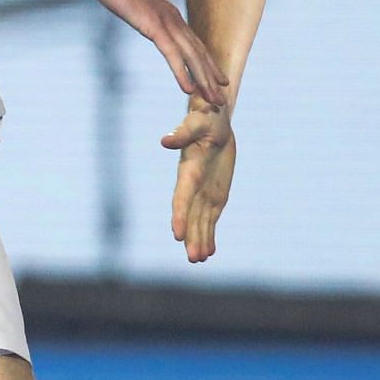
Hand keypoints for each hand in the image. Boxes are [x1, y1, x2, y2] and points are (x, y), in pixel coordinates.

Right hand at [74, 0, 227, 105]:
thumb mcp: (129, 1)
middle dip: (212, 77)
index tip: (217, 80)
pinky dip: (182, 72)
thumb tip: (138, 14)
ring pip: (191, 56)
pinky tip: (188, 89)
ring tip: (214, 101)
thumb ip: (138, 11)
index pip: (193, 43)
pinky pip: (171, 54)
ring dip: (204, 81)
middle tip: (222, 99)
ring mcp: (164, 21)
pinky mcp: (152, 25)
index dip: (207, 63)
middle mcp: (172, 18)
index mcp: (168, 13)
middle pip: (198, 52)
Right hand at [163, 101, 236, 262]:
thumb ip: (182, 133)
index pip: (181, 198)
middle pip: (191, 216)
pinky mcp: (214, 195)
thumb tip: (165, 141)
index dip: (180, 216)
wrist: (213, 121)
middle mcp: (192, 186)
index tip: (178, 235)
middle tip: (194, 259)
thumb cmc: (204, 118)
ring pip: (200, 221)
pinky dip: (209, 234)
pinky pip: (210, 218)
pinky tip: (209, 251)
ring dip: (199, 240)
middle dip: (192, 237)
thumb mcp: (196, 123)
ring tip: (199, 260)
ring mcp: (202, 192)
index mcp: (188, 171)